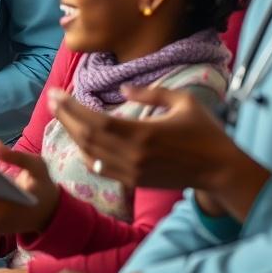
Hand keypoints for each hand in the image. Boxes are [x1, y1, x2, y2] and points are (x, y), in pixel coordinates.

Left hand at [48, 86, 267, 220]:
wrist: (220, 171)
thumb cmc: (205, 132)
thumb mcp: (182, 102)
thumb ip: (150, 93)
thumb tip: (122, 90)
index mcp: (142, 133)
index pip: (95, 120)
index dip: (71, 107)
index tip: (57, 92)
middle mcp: (132, 155)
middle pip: (86, 136)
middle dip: (65, 116)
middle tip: (51, 99)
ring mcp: (132, 171)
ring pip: (90, 153)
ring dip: (72, 133)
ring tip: (60, 115)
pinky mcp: (135, 182)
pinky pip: (101, 169)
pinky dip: (86, 154)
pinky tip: (79, 140)